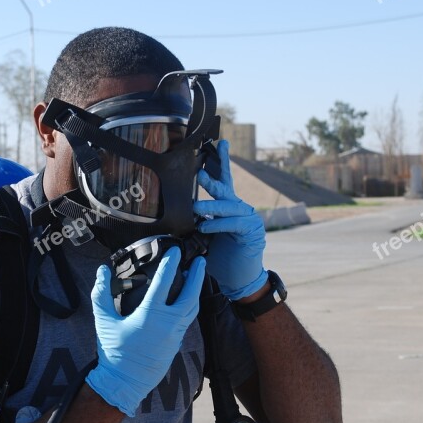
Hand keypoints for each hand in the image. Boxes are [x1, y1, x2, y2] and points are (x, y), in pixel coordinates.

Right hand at [86, 247, 205, 416]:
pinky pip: (187, 320)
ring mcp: (174, 335)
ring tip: (196, 278)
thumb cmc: (113, 352)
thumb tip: (102, 271)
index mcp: (150, 315)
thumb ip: (101, 293)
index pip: (164, 282)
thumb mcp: (103, 320)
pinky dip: (189, 307)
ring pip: (192, 308)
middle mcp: (167, 323)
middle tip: (201, 261)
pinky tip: (186, 301)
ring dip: (196, 291)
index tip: (175, 251)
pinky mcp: (176, 344)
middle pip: (190, 294)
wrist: (124, 382)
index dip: (171, 264)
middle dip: (197, 276)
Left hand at [194, 140, 267, 300]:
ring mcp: (247, 219)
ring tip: (196, 207)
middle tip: (200, 171)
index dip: (221, 161)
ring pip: (229, 206)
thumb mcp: (201, 239)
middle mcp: (239, 209)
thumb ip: (192, 225)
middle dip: (214, 177)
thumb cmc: (219, 259)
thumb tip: (170, 217)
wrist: (237, 280)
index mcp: (227, 207)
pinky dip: (219, 223)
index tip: (219, 142)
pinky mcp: (252, 232)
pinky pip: (234, 223)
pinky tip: (206, 225)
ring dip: (212, 205)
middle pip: (226, 187)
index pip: (224, 180)